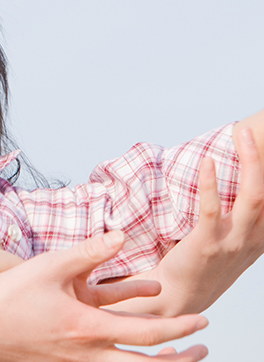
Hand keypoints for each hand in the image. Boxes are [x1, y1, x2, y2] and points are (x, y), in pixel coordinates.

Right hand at [0, 231, 209, 360]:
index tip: (200, 322)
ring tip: (174, 354)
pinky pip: (100, 360)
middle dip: (179, 361)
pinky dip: (120, 351)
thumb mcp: (48, 266)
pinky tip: (123, 342)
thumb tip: (121, 236)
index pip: (148, 335)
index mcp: (86, 329)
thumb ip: (88, 251)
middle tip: (201, 350)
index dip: (179, 329)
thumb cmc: (5, 295)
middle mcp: (86, 353)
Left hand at [111, 125, 263, 315]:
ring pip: (251, 197)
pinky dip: (211, 183)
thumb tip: (234, 190)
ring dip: (248, 163)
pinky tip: (208, 162)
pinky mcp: (206, 245)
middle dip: (261, 160)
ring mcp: (231, 243)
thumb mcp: (230, 246)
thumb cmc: (198, 269)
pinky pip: (212, 209)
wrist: (175, 299)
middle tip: (249, 131)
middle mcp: (252, 240)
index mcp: (258, 239)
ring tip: (240, 136)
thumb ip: (238, 222)